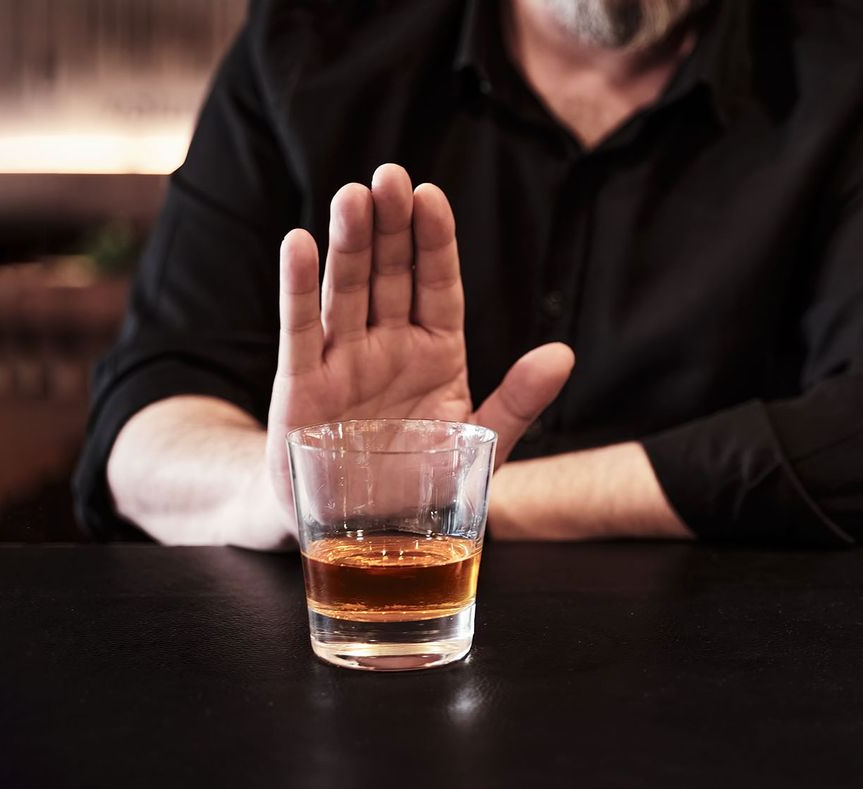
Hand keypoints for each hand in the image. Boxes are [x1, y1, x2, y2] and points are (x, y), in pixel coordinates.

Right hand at [266, 163, 573, 519]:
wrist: (360, 538)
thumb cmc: (421, 487)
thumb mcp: (478, 446)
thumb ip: (518, 402)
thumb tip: (563, 354)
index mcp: (437, 353)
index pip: (438, 285)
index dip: (434, 242)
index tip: (430, 196)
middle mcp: (389, 347)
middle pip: (389, 275)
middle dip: (389, 227)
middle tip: (389, 176)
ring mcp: (344, 362)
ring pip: (346, 292)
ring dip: (348, 245)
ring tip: (352, 197)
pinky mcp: (302, 388)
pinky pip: (301, 333)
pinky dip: (299, 290)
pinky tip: (299, 244)